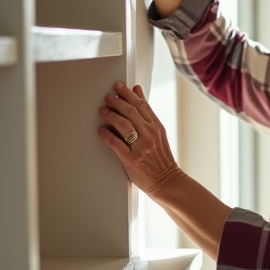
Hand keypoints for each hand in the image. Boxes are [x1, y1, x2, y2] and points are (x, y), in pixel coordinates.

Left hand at [99, 82, 184, 196]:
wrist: (167, 181)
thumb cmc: (161, 159)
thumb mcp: (159, 133)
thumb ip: (147, 113)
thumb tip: (137, 91)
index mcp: (156, 127)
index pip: (141, 105)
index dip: (127, 93)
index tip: (118, 87)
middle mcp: (150, 135)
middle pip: (131, 112)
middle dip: (117, 102)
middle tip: (108, 98)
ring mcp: (141, 147)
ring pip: (124, 125)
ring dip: (111, 115)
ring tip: (103, 111)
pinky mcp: (132, 160)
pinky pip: (116, 144)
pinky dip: (107, 135)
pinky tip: (101, 130)